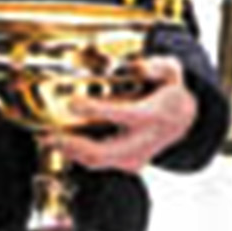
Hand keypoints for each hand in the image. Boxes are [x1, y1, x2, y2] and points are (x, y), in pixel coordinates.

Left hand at [51, 56, 197, 173]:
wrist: (185, 121)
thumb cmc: (169, 92)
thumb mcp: (170, 70)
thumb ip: (153, 66)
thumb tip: (135, 65)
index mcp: (154, 115)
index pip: (123, 115)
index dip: (96, 110)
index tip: (73, 102)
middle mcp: (144, 140)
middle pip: (102, 152)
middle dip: (72, 145)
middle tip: (48, 135)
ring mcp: (136, 156)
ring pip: (96, 161)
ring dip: (69, 151)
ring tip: (46, 139)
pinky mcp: (128, 164)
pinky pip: (98, 162)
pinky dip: (77, 153)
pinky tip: (60, 141)